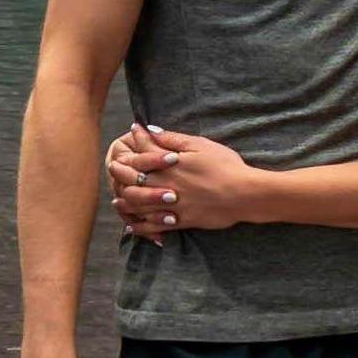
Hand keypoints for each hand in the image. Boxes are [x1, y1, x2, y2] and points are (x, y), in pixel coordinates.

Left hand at [110, 126, 262, 234]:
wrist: (243, 194)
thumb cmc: (225, 166)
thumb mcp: (201, 145)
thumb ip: (174, 139)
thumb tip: (152, 130)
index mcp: (169, 164)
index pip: (144, 150)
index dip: (136, 140)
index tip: (131, 132)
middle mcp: (165, 184)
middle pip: (133, 179)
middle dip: (120, 172)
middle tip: (114, 167)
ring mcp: (171, 204)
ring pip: (138, 205)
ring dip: (125, 201)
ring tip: (117, 198)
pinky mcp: (180, 221)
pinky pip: (154, 226)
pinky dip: (140, 227)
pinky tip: (132, 226)